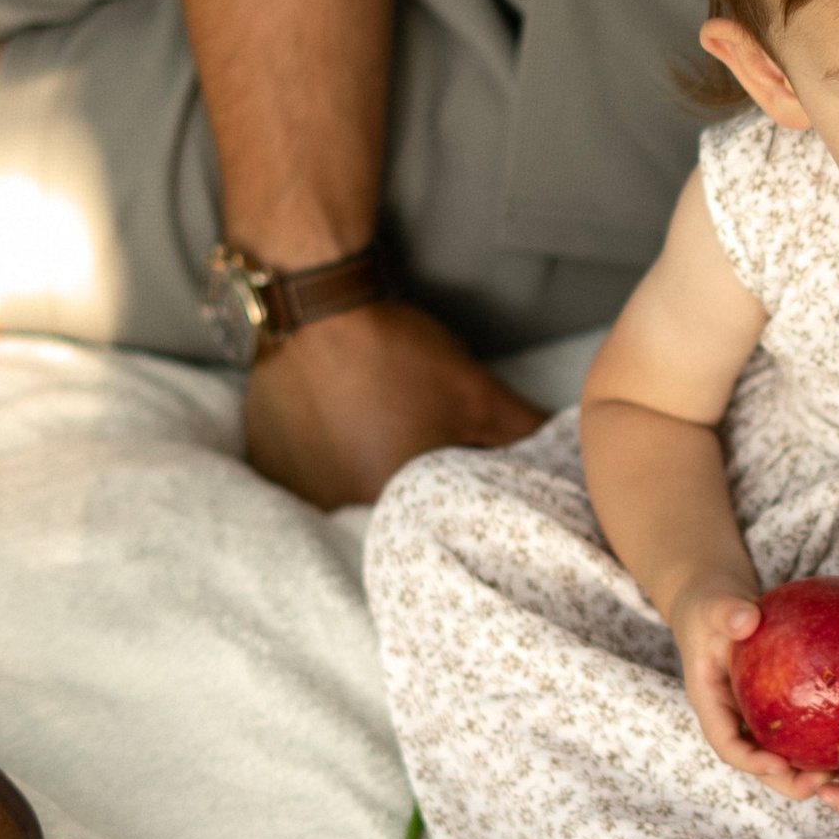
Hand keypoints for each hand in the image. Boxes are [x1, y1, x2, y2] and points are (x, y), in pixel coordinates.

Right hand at [242, 299, 541, 510]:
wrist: (316, 308)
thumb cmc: (398, 353)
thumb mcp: (478, 394)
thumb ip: (525, 433)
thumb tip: (568, 454)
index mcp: (394, 506)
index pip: (437, 530)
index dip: (456, 513)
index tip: (464, 491)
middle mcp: (340, 512)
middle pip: (389, 522)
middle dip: (413, 502)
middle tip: (421, 463)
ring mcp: (299, 492)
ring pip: (347, 505)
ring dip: (368, 487)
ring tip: (380, 446)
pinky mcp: (271, 468)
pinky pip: (309, 485)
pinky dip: (330, 471)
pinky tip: (344, 438)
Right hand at [666, 573, 838, 802]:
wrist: (717, 609)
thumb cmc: (711, 608)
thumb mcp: (714, 606)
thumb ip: (727, 612)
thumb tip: (747, 618)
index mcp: (712, 704)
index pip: (727, 744)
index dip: (751, 762)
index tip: (779, 765)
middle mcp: (734, 719)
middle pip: (759, 763)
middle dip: (788, 781)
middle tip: (823, 784)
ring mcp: (755, 717)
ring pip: (782, 754)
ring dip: (810, 769)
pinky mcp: (775, 710)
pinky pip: (799, 729)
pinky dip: (823, 739)